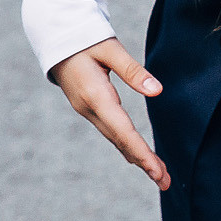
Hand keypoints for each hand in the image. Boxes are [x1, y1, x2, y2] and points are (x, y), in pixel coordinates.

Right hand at [50, 37, 169, 190]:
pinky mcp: (88, 107)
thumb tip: (158, 91)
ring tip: (158, 174)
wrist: (55, 37)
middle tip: (165, 182)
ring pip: (115, 138)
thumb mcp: (110, 48)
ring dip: (136, 156)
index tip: (156, 171)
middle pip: (120, 141)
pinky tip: (137, 155)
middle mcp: (89, 108)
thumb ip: (133, 70)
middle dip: (143, 162)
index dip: (141, 152)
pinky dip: (126, 145)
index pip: (122, 131)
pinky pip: (110, 131)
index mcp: (95, 95)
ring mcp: (87, 110)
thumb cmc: (84, 38)